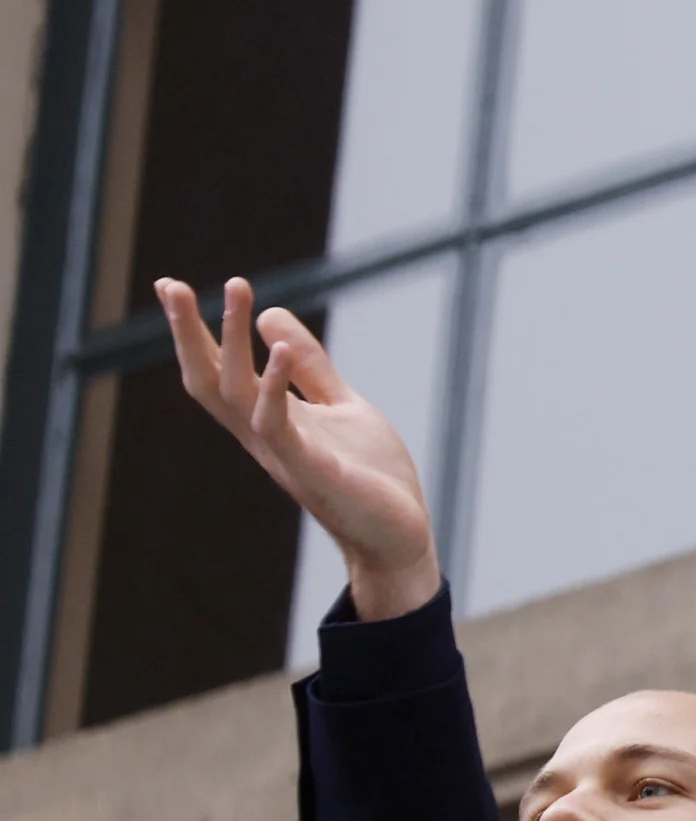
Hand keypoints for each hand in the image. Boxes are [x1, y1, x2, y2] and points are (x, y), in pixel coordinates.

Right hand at [157, 276, 441, 621]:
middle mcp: (264, 436)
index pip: (218, 368)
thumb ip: (310, 367)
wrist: (399, 537)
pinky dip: (276, 388)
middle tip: (170, 283)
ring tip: (238, 289)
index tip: (170, 284)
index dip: (193, 330)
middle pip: (210, 379)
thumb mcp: (341, 406)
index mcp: (268, 419)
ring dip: (233, 342)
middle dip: (188, 332)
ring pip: (237, 395)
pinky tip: (281, 351)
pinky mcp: (315, 470)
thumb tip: (270, 313)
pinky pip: (282, 427)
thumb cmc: (369, 476)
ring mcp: (285, 454)